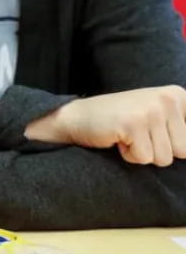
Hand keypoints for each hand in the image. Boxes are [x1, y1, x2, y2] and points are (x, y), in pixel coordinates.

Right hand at [25, 85, 185, 165]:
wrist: (78, 116)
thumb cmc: (120, 121)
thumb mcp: (157, 117)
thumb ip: (181, 130)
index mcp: (177, 96)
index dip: (173, 144)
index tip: (154, 132)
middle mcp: (168, 99)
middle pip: (183, 151)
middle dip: (159, 150)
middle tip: (138, 134)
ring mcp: (150, 110)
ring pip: (164, 158)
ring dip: (143, 153)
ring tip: (128, 136)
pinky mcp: (133, 124)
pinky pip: (143, 158)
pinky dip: (129, 155)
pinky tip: (118, 138)